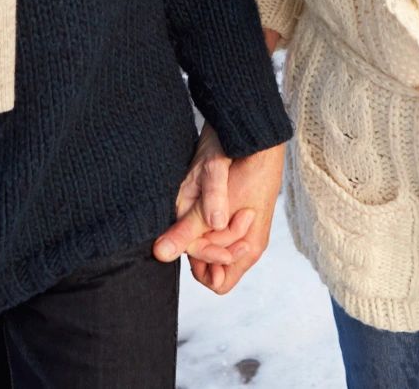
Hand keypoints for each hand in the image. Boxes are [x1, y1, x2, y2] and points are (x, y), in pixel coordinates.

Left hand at [154, 140, 286, 294]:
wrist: (258, 136)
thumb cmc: (247, 169)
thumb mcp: (215, 203)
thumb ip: (188, 232)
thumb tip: (160, 254)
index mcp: (249, 249)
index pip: (217, 282)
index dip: (201, 263)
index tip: (198, 237)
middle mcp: (245, 243)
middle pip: (209, 263)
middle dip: (201, 241)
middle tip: (208, 213)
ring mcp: (239, 228)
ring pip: (206, 242)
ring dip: (200, 226)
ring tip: (207, 200)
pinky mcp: (231, 211)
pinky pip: (208, 225)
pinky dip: (200, 214)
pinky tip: (203, 195)